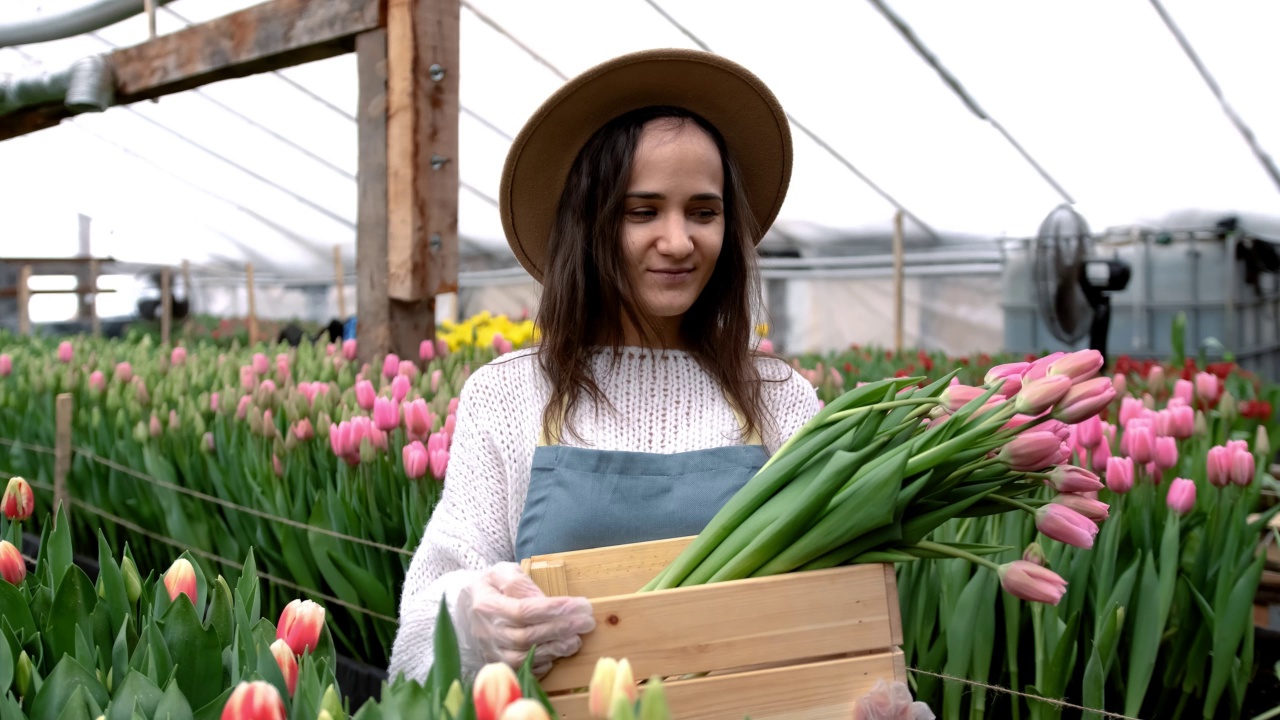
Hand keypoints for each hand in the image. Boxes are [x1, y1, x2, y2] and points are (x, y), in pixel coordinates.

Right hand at [458, 563, 595, 674]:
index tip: (580, 604)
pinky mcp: (498, 664)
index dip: (554, 609)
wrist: (464, 610)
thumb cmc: (489, 588)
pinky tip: (558, 655)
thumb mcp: (499, 572)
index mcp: (486, 604)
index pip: (524, 610)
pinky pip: (521, 670)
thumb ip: (517, 580)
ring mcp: (491, 651)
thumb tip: (541, 597)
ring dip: (555, 649)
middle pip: (527, 635)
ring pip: (525, 656)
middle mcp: (487, 632)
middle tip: (587, 622)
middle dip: (561, 628)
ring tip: (576, 640)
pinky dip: (542, 664)